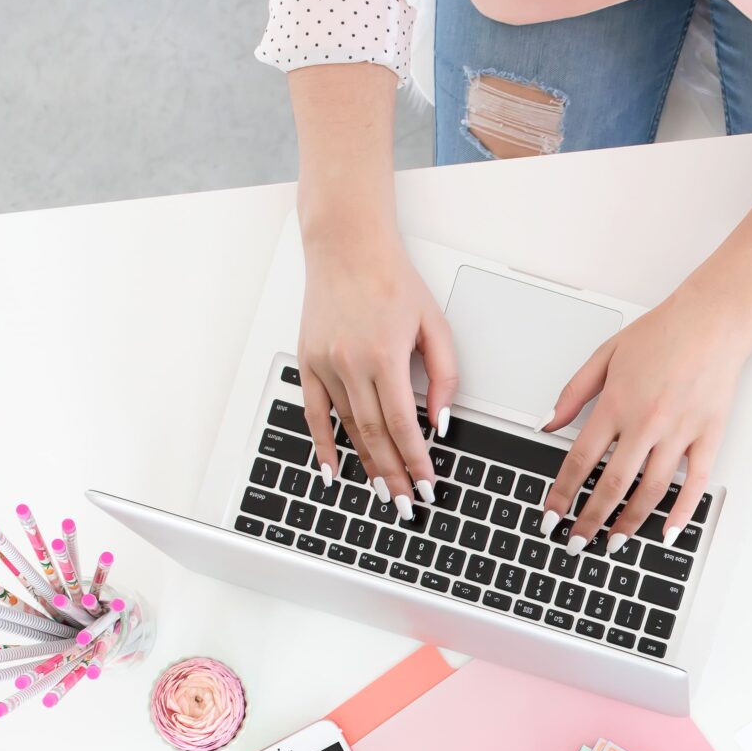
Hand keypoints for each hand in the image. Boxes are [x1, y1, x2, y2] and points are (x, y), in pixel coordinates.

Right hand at [298, 234, 457, 516]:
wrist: (347, 248)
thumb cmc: (392, 281)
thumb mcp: (434, 324)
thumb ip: (444, 375)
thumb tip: (441, 419)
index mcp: (385, 355)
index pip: (402, 423)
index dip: (415, 459)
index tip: (426, 483)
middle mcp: (351, 363)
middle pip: (374, 435)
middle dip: (394, 475)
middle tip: (407, 503)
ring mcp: (325, 365)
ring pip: (348, 428)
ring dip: (367, 464)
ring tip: (384, 491)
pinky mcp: (308, 362)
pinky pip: (314, 414)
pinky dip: (324, 445)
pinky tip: (334, 470)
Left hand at [538, 280, 751, 554]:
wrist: (713, 318)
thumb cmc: (662, 332)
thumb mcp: (605, 355)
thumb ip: (572, 393)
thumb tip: (547, 423)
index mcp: (616, 404)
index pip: (580, 461)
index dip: (562, 494)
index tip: (551, 516)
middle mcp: (646, 422)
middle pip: (613, 484)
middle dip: (591, 519)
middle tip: (577, 543)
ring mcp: (680, 431)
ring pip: (651, 490)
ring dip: (629, 522)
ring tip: (614, 543)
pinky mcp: (709, 434)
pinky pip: (696, 481)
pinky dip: (682, 511)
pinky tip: (668, 531)